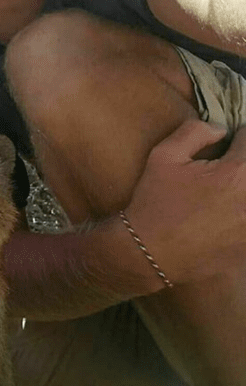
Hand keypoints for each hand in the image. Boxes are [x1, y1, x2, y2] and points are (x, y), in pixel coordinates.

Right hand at [124, 119, 245, 283]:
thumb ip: (195, 131)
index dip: (238, 139)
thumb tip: (221, 131)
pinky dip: (239, 218)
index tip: (228, 146)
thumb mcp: (163, 156)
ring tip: (221, 198)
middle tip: (222, 175)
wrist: (150, 254)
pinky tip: (224, 221)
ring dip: (241, 191)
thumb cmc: (155, 203)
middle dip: (241, 166)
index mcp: (238, 172)